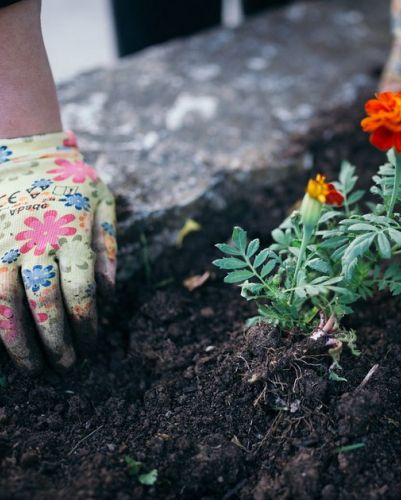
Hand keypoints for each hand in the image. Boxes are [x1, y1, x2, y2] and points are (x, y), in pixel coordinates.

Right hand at [0, 131, 116, 371]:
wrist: (23, 152)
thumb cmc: (71, 181)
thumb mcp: (103, 202)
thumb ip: (108, 245)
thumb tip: (109, 291)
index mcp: (71, 233)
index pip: (80, 290)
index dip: (85, 323)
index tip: (90, 344)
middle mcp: (35, 241)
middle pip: (44, 302)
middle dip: (55, 340)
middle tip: (64, 364)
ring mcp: (3, 243)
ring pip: (4, 302)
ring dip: (16, 340)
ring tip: (30, 365)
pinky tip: (1, 339)